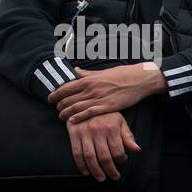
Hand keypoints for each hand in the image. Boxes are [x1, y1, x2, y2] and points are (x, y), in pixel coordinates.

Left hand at [49, 63, 164, 123]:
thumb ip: (87, 74)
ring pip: (76, 107)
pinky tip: (72, 121)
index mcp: (88, 79)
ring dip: (66, 113)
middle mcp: (91, 89)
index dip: (55, 95)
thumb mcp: (102, 72)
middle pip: (68, 99)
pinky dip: (78, 117)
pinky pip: (89, 113)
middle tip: (56, 110)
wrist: (140, 79)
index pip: (65, 88)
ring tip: (61, 117)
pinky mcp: (108, 106)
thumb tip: (75, 70)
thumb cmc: (123, 74)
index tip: (50, 99)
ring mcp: (99, 98)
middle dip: (59, 105)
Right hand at [65, 111, 139, 180]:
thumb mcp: (120, 122)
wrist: (86, 102)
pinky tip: (86, 171)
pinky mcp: (74, 133)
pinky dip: (80, 164)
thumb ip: (128, 136)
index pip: (117, 150)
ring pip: (90, 157)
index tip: (122, 161)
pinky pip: (76, 152)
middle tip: (114, 177)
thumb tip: (136, 150)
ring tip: (101, 178)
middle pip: (104, 156)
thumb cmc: (107, 114)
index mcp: (111, 128)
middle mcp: (98, 131)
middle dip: (110, 170)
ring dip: (95, 170)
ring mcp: (84, 133)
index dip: (121, 159)